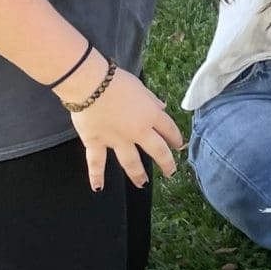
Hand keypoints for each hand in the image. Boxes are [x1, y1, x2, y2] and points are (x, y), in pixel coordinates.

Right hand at [67, 64, 182, 190]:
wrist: (91, 84)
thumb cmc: (117, 81)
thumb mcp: (140, 87)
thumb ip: (151, 100)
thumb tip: (161, 107)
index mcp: (150, 115)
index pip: (168, 129)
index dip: (175, 137)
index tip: (179, 144)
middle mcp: (137, 131)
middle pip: (157, 150)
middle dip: (166, 162)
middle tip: (171, 172)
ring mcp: (117, 140)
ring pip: (131, 162)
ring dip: (138, 174)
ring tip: (142, 184)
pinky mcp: (96, 142)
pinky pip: (96, 163)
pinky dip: (96, 176)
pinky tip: (98, 188)